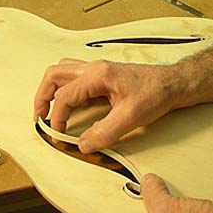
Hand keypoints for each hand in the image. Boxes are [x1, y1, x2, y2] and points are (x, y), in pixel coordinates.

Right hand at [34, 58, 178, 153]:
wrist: (172, 84)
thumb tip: (84, 144)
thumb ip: (105, 132)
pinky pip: (75, 78)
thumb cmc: (156, 92)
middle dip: (42, 96)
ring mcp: (98, 70)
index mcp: (98, 74)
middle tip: (40, 117)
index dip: (57, 117)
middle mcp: (95, 68)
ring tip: (51, 111)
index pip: (64, 95)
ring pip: (63, 72)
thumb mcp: (131, 117)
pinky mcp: (102, 76)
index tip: (58, 134)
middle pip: (55, 74)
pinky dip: (67, 91)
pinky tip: (75, 107)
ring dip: (52, 90)